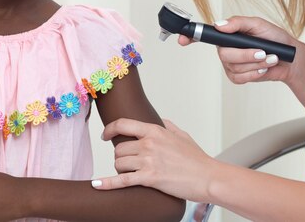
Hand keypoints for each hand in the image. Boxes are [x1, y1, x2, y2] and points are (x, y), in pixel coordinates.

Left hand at [91, 118, 216, 203]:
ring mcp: (148, 161)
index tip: (105, 135)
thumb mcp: (182, 136)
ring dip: (121, 169)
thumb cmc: (197, 159)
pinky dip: (107, 183)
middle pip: (119, 148)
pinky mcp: (149, 178)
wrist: (208, 177)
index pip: (124, 124)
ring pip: (119, 163)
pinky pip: (121, 180)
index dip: (110, 129)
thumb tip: (160, 120)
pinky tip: (96, 185)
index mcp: (155, 131)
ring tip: (131, 174)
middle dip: (121, 157)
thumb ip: (168, 126)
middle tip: (129, 164)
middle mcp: (149, 143)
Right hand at [198, 16, 304, 87]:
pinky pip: (240, 78)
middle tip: (262, 51)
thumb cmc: (275, 39)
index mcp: (227, 34)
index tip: (182, 39)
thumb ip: (238, 23)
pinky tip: (263, 68)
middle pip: (224, 54)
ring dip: (255, 64)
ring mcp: (231, 64)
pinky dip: (255, 73)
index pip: (204, 35)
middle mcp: (225, 48)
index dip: (190, 36)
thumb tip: (220, 24)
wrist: (290, 59)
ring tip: (268, 57)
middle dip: (246, 54)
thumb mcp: (258, 25)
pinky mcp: (238, 77)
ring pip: (234, 67)